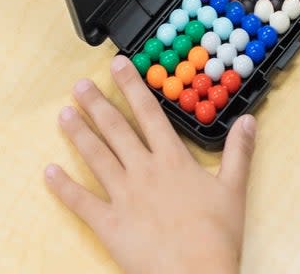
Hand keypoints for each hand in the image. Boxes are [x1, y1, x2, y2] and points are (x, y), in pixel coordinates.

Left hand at [45, 55, 254, 272]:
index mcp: (172, 159)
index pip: (149, 113)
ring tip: (64, 115)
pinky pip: (82, 202)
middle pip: (117, 130)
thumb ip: (238, 151)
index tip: (117, 66)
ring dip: (79, 135)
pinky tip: (50, 172)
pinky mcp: (109, 224)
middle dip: (97, 105)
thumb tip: (249, 120)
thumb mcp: (233, 188)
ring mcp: (123, 196)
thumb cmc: (216, 233)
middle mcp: (144, 170)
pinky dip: (64, 187)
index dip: (133, 87)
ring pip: (97, 158)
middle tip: (80, 86)